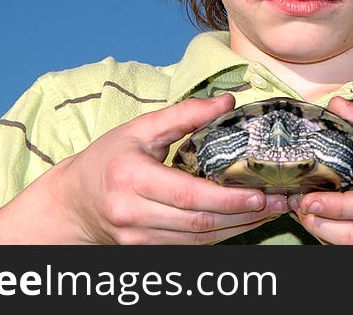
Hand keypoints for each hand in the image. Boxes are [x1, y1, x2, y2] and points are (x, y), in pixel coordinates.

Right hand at [0, 93, 287, 243]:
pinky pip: (191, 247)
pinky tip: (242, 221)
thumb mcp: (139, 128)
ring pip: (199, 240)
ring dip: (238, 228)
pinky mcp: (145, 251)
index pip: (188, 196)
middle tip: (278, 202)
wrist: (73, 202)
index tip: (260, 193)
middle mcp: (132, 213)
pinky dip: (220, 235)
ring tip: (269, 211)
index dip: (227, 199)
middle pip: (199, 224)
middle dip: (243, 215)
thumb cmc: (107, 159)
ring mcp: (138, 238)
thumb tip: (226, 101)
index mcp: (130, 177)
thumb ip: (184, 114)